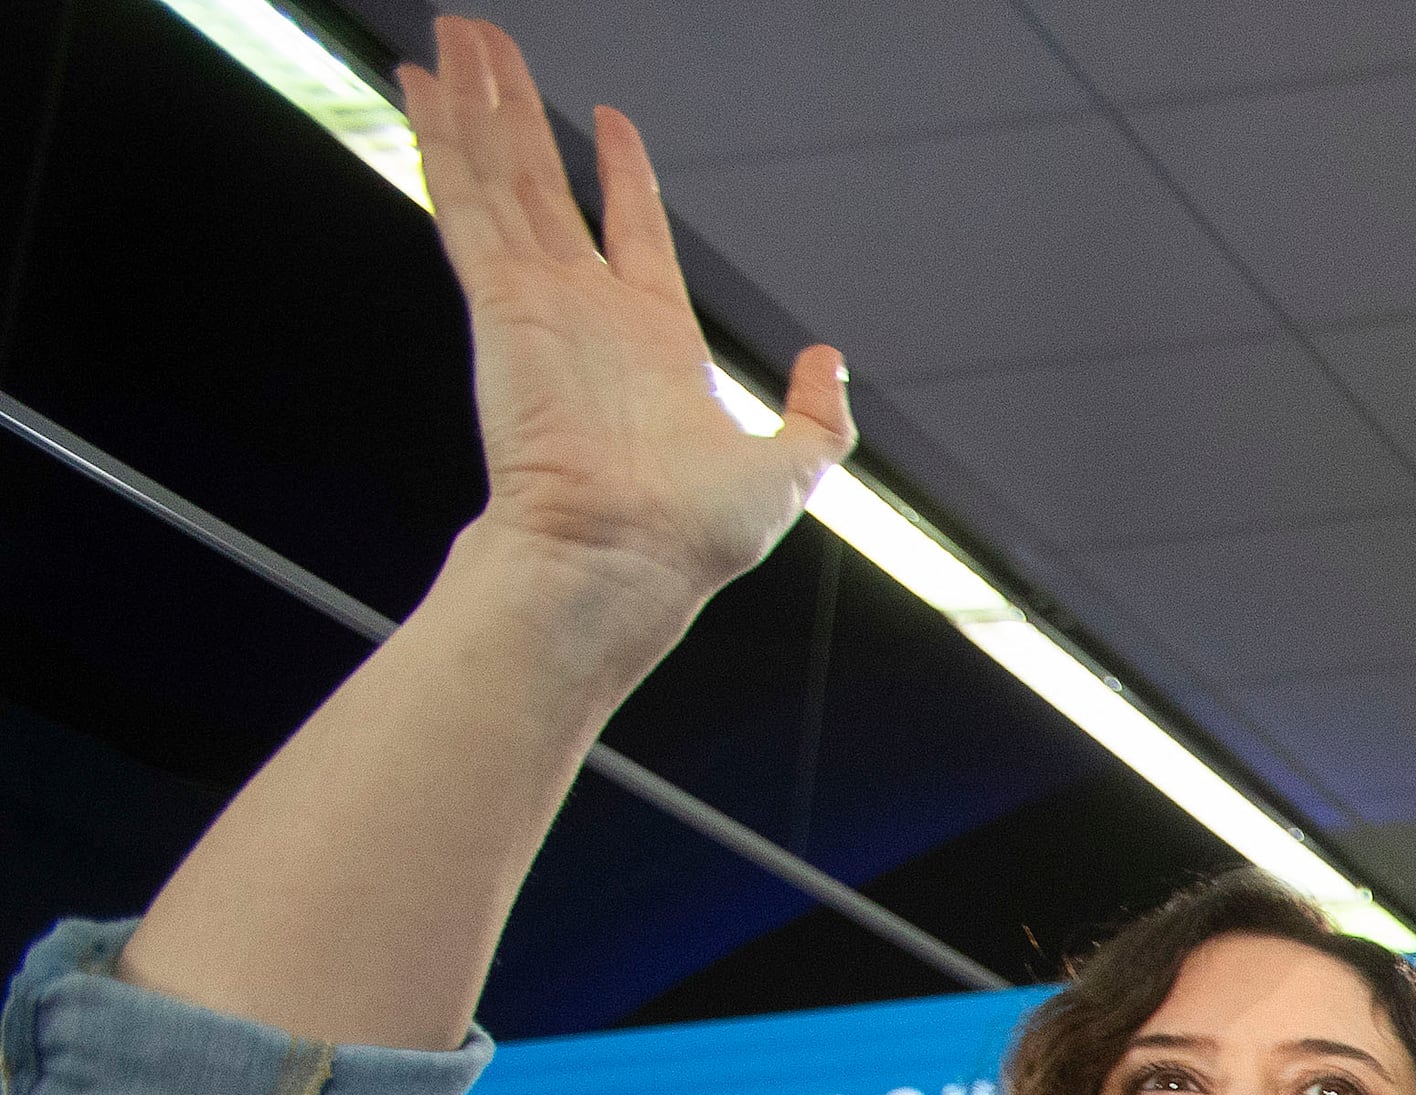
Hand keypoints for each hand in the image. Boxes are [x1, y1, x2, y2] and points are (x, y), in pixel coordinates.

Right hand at [399, 21, 848, 635]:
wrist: (625, 561)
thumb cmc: (691, 536)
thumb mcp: (791, 468)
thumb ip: (817, 416)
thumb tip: (830, 362)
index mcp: (651, 337)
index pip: (632, 229)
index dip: (620, 172)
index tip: (610, 120)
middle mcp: (586, 310)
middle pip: (543, 183)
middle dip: (517, 111)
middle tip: (490, 46)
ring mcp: (537, 300)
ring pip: (498, 176)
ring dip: (475, 103)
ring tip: (454, 37)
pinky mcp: (499, 301)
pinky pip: (465, 203)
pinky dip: (444, 141)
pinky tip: (425, 87)